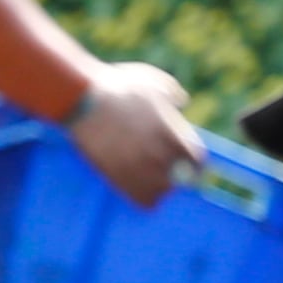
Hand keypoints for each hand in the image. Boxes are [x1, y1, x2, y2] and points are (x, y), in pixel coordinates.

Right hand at [65, 64, 203, 205]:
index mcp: (173, 135)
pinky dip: (144, 194)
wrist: (85, 100)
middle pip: (181, 179)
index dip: (195, 161)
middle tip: (170, 167)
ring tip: (151, 174)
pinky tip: (137, 182)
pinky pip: (142, 200)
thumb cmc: (120, 87)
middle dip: (177, 172)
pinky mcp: (121, 180)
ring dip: (160, 185)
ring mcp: (141, 171)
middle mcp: (161, 157)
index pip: (197, 160)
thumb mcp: (154, 81)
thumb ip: (173, 94)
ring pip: (161, 192)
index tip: (190, 160)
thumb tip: (182, 102)